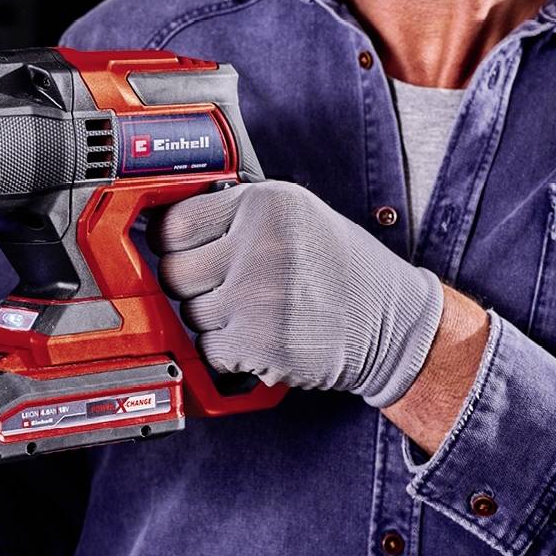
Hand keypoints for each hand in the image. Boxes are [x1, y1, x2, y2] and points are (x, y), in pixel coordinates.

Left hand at [154, 181, 444, 407]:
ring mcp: (260, 297)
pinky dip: (228, 351)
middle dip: (194, 284)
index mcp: (264, 204)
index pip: (175, 225)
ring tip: (257, 309)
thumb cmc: (338, 268)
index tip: (186, 252)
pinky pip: (209, 349)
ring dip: (215, 319)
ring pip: (191, 314)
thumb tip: (165, 226)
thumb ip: (233, 212)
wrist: (391, 321)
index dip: (175, 244)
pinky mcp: (262, 344)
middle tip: (230, 285)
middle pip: (174, 273)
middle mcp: (260, 246)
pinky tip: (262, 335)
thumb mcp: (293, 213)